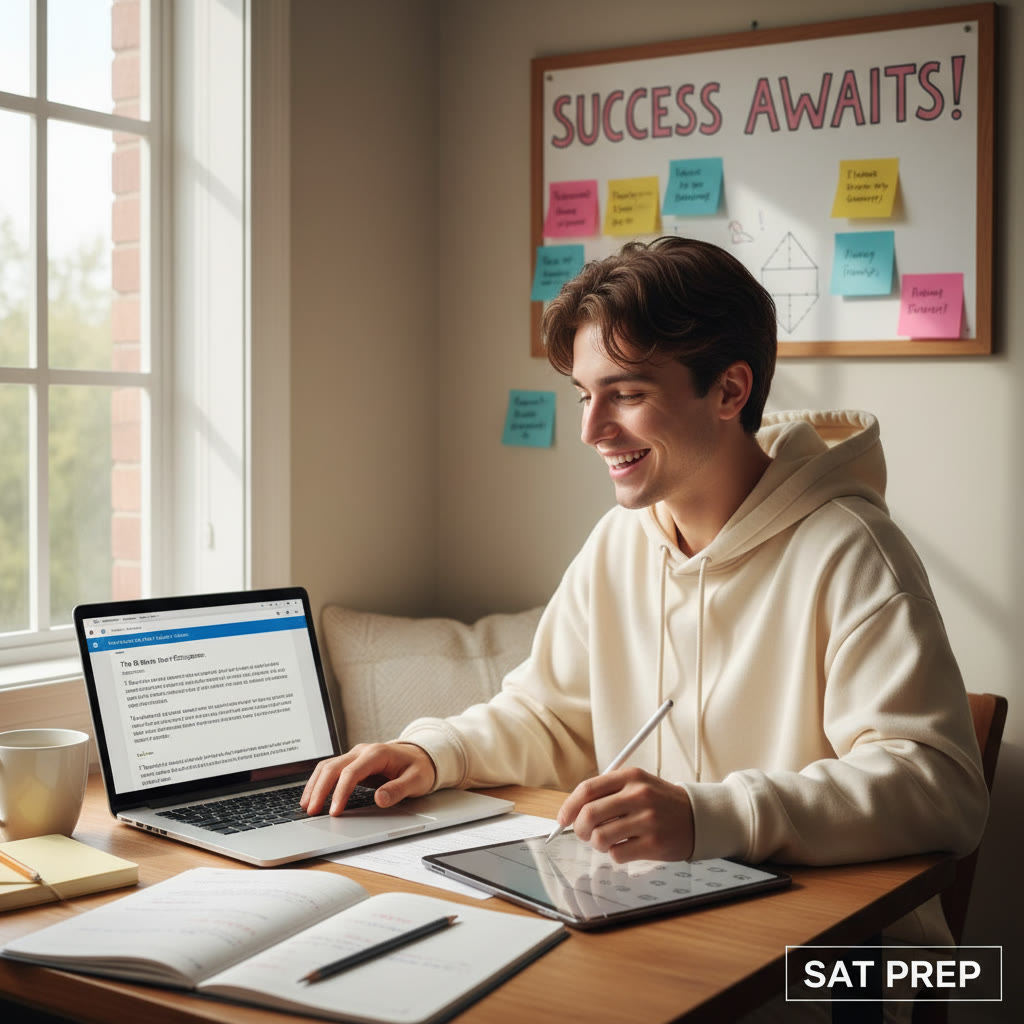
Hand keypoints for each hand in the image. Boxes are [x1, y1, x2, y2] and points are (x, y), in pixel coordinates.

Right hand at [300, 742, 436, 815]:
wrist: (421, 756)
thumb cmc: (419, 768)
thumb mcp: (416, 780)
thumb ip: (398, 789)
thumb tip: (380, 799)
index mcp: (377, 753)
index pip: (351, 772)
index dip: (340, 792)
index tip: (334, 811)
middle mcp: (362, 751)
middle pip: (333, 767)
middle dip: (320, 789)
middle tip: (311, 811)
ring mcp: (355, 755)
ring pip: (327, 766)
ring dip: (315, 785)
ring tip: (306, 806)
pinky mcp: (352, 763)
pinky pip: (330, 770)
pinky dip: (319, 782)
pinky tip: (313, 796)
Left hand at [555, 766, 694, 862]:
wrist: (698, 817)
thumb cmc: (660, 802)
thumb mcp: (637, 784)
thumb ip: (607, 792)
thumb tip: (572, 811)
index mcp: (630, 777)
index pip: (587, 789)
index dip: (569, 806)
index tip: (562, 819)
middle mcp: (638, 795)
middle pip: (589, 814)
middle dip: (580, 829)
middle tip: (585, 833)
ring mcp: (647, 819)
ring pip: (600, 837)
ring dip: (598, 844)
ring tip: (609, 840)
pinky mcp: (653, 843)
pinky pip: (617, 854)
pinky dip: (616, 854)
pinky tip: (627, 847)